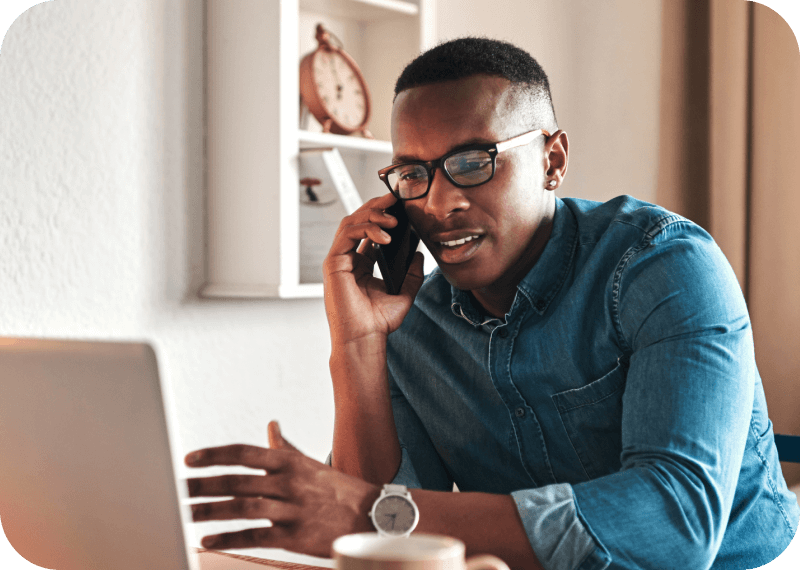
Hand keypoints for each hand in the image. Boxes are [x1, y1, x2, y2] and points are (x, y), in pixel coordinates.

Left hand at [185, 422, 379, 557]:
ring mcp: (291, 509)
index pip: (243, 453)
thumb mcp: (309, 462)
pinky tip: (208, 539)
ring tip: (183, 513)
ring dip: (209, 511)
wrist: (370, 515)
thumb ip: (285, 447)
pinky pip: (256, 536)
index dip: (214, 455)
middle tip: (175, 488)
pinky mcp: (294, 536)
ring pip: (242, 507)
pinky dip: (230, 537)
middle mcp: (287, 482)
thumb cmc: (336, 488)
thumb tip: (271, 424)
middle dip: (202, 485)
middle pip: (236, 481)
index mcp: (288, 462)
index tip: (189, 459)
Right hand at [323, 193, 424, 345]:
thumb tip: (418, 254)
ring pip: (351, 223)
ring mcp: (339, 260)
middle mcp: (348, 259)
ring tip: (393, 217)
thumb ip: (412, 273)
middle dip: (377, 206)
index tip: (401, 205)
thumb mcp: (404, 293)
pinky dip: (365, 229)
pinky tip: (384, 235)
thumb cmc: (378, 322)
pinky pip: (347, 235)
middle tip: (396, 197)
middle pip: (358, 220)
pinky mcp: (334, 263)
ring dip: (372, 214)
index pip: (369, 230)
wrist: (365, 339)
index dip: (383, 214)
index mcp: (362, 264)